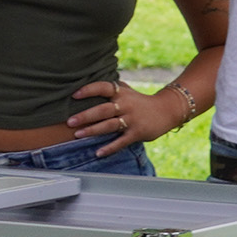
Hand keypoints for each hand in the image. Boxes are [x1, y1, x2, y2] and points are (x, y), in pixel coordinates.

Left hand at [68, 79, 185, 155]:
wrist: (167, 110)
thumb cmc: (141, 101)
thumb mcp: (127, 91)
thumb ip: (111, 88)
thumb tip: (89, 84)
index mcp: (121, 93)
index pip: (103, 87)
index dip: (89, 90)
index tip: (74, 95)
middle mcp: (125, 105)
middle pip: (103, 109)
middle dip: (85, 116)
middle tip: (69, 121)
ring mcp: (131, 119)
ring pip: (109, 125)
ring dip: (92, 131)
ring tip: (77, 135)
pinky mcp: (137, 133)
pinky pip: (121, 142)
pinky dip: (110, 148)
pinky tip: (98, 153)